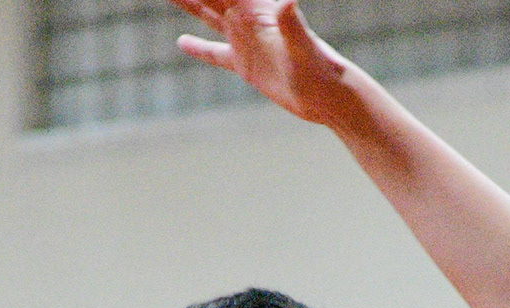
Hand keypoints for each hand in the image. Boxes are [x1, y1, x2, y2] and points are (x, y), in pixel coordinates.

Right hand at [165, 0, 364, 123]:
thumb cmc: (319, 70)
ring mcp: (246, 40)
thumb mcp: (302, 47)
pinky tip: (181, 43)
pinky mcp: (246, 64)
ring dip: (189, 3)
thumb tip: (287, 0)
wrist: (329, 96)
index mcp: (257, 8)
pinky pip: (216, 53)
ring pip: (209, 16)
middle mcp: (248, 18)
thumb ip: (291, 23)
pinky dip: (199, 49)